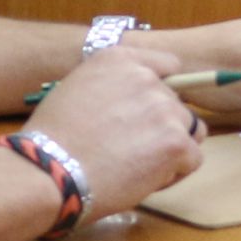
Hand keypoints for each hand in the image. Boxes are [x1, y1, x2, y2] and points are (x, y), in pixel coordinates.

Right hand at [23, 46, 204, 214]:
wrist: (48, 172)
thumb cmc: (51, 140)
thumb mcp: (76, 89)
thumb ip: (112, 86)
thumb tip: (131, 100)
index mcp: (121, 60)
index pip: (168, 67)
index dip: (160, 93)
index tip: (144, 114)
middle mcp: (148, 78)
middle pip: (176, 103)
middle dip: (159, 127)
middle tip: (128, 150)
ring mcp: (165, 109)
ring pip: (188, 130)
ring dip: (170, 148)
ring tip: (137, 167)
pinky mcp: (176, 142)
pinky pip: (192, 159)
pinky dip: (174, 174)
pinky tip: (143, 180)